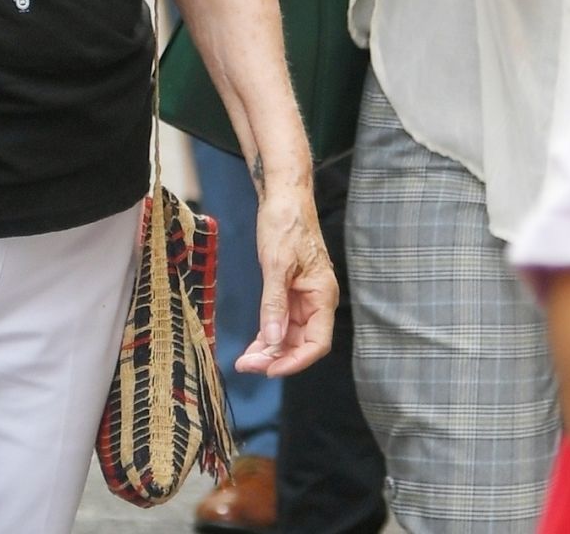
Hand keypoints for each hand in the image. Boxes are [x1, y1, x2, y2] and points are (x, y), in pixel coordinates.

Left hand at [237, 187, 337, 377]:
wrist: (284, 197)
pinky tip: (253, 346)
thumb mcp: (276, 264)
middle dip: (277, 359)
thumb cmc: (285, 224)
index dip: (295, 362)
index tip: (270, 371)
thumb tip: (273, 340)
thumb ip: (275, 303)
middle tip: (247, 366)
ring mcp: (305, 298)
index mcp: (323, 296)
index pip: (317, 344)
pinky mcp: (291, 292)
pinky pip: (282, 321)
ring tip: (245, 361)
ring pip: (290, 336)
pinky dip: (268, 334)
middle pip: (302, 344)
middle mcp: (317, 301)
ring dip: (270, 350)